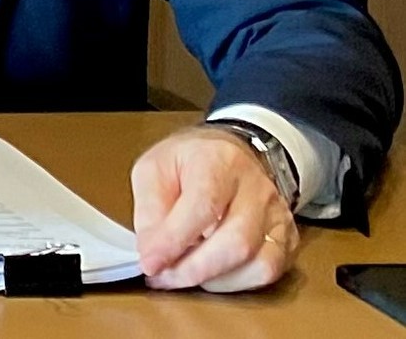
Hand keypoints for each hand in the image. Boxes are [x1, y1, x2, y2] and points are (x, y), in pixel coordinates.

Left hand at [132, 126, 299, 291]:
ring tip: (184, 273)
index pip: (203, 206)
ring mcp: (278, 215)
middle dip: (194, 269)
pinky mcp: (288, 239)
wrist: (230, 155)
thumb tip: (152, 251)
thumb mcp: (154, 170)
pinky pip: (268, 273)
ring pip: (258, 264)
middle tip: (164, 277)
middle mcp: (257, 187)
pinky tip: (212, 273)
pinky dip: (236, 282)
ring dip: (215, 279)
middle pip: (236, 242)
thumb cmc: (189, 163)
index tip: (150, 263)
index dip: (175, 240)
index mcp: (219, 160)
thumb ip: (150, 209)